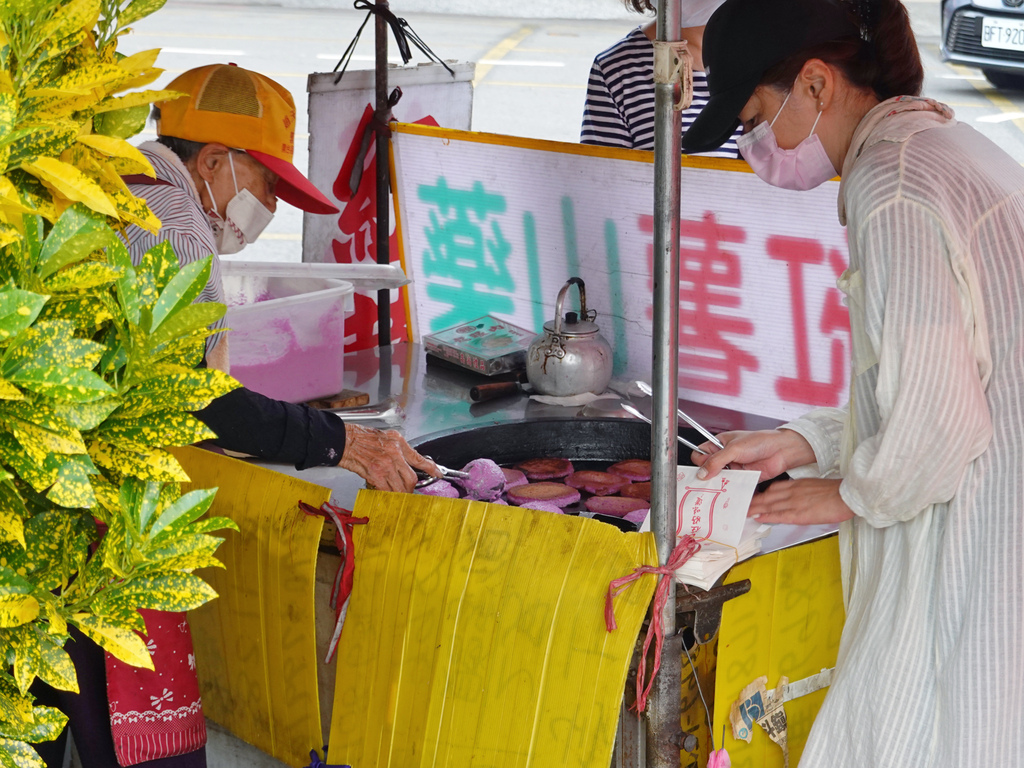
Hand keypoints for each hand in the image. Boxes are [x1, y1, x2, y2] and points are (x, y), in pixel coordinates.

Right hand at [338, 423, 439, 492]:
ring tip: (395, 493)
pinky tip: (384, 492)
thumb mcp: (386, 437)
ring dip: (399, 493)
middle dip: (410, 488)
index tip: (438, 473)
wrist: (344, 440)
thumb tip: (405, 461)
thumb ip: (397, 449)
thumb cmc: (361, 437)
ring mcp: (385, 465)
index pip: (419, 458)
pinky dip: (387, 494)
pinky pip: (386, 490)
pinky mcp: (375, 475)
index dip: (431, 468)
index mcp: (398, 443)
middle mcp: (394, 454)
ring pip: (400, 488)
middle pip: (411, 478)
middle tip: (407, 490)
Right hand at [692, 429, 815, 481]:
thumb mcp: (734, 449)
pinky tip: (730, 491)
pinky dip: (731, 489)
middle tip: (708, 482)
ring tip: (720, 487)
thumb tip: (701, 473)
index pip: (700, 454)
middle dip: (708, 476)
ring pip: (719, 479)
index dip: (700, 461)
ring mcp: (734, 467)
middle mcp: (725, 456)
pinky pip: (732, 486)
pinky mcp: (743, 477)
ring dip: (719, 483)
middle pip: (708, 469)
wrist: (782, 450)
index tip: (704, 469)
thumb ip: (716, 461)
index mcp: (719, 444)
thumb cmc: (760, 441)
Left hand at [748, 478, 854, 525]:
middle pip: (768, 497)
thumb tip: (796, 497)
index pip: (774, 488)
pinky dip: (767, 516)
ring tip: (745, 512)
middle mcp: (792, 492)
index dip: (762, 494)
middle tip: (742, 505)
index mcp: (797, 484)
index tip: (753, 497)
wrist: (846, 496)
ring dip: (756, 509)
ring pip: (770, 505)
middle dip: (754, 502)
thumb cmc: (835, 492)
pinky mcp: (799, 513)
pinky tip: (759, 517)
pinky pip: (779, 515)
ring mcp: (794, 502)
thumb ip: (802, 491)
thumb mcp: (814, 486)